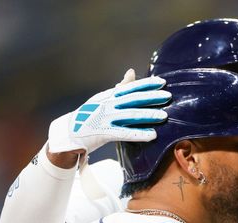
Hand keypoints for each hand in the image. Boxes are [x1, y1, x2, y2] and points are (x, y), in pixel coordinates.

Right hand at [47, 68, 169, 156]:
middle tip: (168, 96)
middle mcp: (107, 104)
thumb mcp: (103, 98)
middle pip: (132, 99)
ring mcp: (105, 118)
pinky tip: (152, 135)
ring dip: (148, 115)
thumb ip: (120, 87)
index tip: (162, 82)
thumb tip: (131, 71)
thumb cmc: (90, 116)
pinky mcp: (103, 133)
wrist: (69, 132)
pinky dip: (139, 134)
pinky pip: (124, 134)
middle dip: (151, 97)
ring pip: (130, 115)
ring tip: (164, 115)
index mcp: (108, 96)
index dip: (146, 84)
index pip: (130, 87)